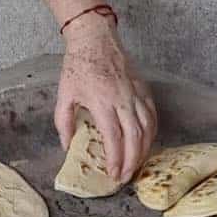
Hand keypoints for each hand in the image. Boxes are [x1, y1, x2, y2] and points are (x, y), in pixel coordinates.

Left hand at [55, 15, 156, 181]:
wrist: (95, 39)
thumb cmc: (77, 67)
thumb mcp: (64, 96)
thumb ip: (64, 123)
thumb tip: (67, 146)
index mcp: (102, 102)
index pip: (114, 138)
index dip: (116, 159)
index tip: (113, 174)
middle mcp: (122, 100)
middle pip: (134, 137)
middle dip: (132, 161)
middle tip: (125, 177)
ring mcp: (135, 94)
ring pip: (148, 128)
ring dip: (144, 150)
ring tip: (136, 165)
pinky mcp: (143, 89)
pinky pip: (153, 115)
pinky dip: (152, 132)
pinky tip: (147, 143)